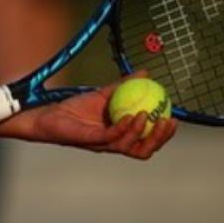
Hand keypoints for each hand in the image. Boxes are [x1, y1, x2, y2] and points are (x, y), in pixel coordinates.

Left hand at [14, 77, 176, 159]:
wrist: (49, 114)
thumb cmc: (74, 108)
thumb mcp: (103, 94)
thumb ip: (124, 85)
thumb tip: (146, 72)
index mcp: (120, 135)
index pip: (147, 141)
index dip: (163, 135)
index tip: (174, 118)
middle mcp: (114, 144)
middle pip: (144, 150)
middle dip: (159, 139)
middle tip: (167, 121)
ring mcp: (102, 144)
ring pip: (129, 146)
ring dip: (141, 132)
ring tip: (145, 115)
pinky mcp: (89, 141)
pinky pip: (110, 137)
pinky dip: (122, 128)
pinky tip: (128, 116)